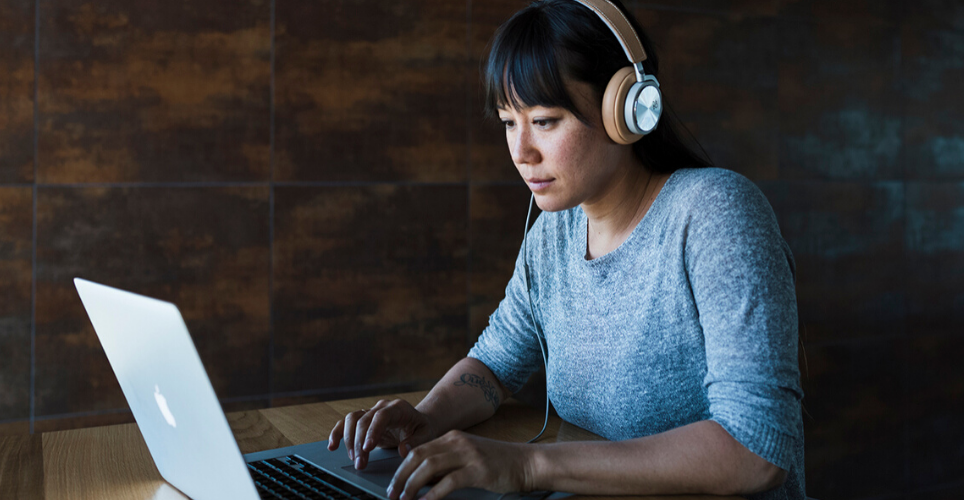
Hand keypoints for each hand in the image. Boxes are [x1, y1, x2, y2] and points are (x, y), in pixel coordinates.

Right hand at [328, 399, 438, 469]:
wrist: (417, 423)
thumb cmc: (422, 428)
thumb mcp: (426, 435)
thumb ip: (415, 441)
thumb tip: (402, 449)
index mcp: (398, 408)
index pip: (381, 416)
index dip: (372, 431)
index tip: (367, 448)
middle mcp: (382, 407)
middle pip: (364, 420)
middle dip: (359, 443)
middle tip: (360, 463)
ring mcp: (371, 412)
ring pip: (352, 420)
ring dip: (349, 440)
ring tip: (354, 459)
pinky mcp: (363, 420)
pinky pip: (346, 423)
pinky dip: (337, 433)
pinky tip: (333, 446)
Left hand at [387, 430, 534, 499]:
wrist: (527, 463)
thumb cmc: (499, 463)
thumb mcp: (468, 458)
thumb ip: (447, 464)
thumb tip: (424, 480)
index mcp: (453, 437)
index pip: (418, 450)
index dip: (401, 468)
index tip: (394, 484)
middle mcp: (458, 442)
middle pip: (418, 456)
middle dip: (401, 476)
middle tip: (392, 494)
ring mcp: (468, 454)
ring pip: (429, 467)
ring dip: (412, 485)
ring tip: (404, 499)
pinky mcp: (478, 470)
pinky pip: (448, 482)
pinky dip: (433, 494)